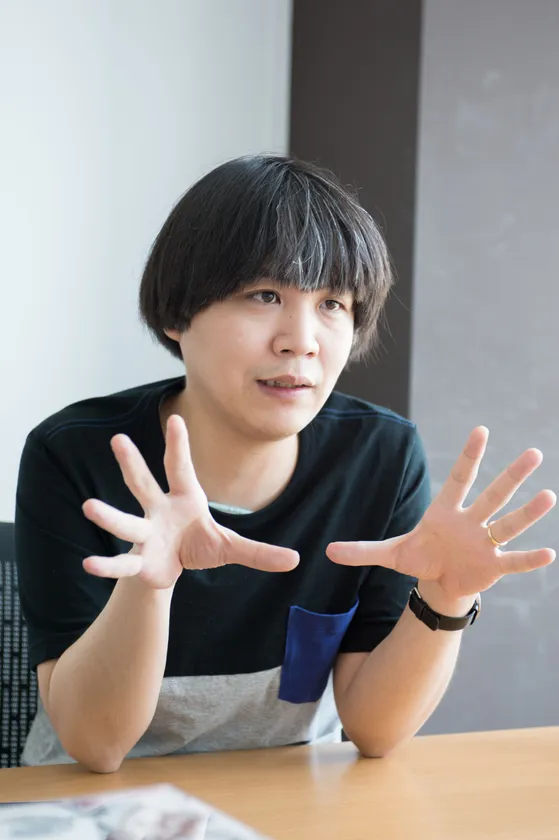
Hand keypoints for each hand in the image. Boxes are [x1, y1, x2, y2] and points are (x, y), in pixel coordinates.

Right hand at [81, 414, 298, 588]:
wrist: (171, 569)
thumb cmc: (198, 545)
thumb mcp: (230, 547)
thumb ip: (259, 552)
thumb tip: (295, 560)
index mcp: (184, 499)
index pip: (181, 468)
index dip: (178, 445)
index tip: (176, 418)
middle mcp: (159, 509)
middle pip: (144, 483)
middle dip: (132, 462)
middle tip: (118, 440)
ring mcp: (146, 533)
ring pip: (127, 521)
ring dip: (109, 515)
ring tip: (89, 507)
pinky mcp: (138, 560)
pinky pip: (121, 562)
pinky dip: (107, 565)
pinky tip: (89, 565)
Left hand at [326, 427, 555, 603]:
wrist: (440, 583)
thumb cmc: (421, 558)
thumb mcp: (390, 555)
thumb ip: (362, 551)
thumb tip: (327, 551)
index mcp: (446, 511)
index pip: (459, 478)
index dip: (470, 456)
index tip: (481, 430)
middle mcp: (471, 521)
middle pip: (493, 495)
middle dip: (512, 475)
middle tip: (534, 453)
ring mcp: (484, 543)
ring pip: (508, 523)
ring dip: (528, 512)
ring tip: (548, 496)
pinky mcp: (493, 566)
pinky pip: (514, 560)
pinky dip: (530, 558)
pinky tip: (550, 552)